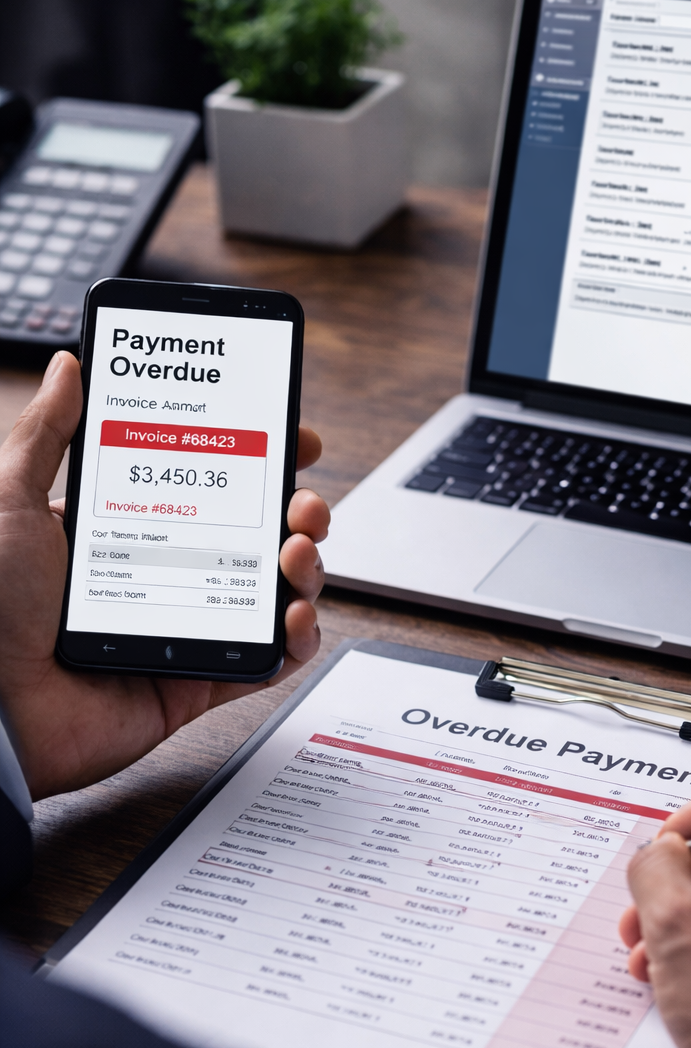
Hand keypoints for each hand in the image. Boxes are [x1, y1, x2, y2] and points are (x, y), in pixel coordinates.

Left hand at [0, 350, 330, 799]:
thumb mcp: (9, 501)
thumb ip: (46, 433)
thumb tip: (71, 366)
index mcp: (128, 528)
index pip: (210, 486)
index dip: (260, 459)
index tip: (291, 437)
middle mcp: (166, 575)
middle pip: (257, 536)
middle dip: (298, 511)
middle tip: (303, 502)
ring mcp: (187, 628)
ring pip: (272, 593)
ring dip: (305, 567)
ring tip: (296, 552)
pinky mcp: (198, 681)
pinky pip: (267, 661)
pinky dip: (296, 639)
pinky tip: (293, 615)